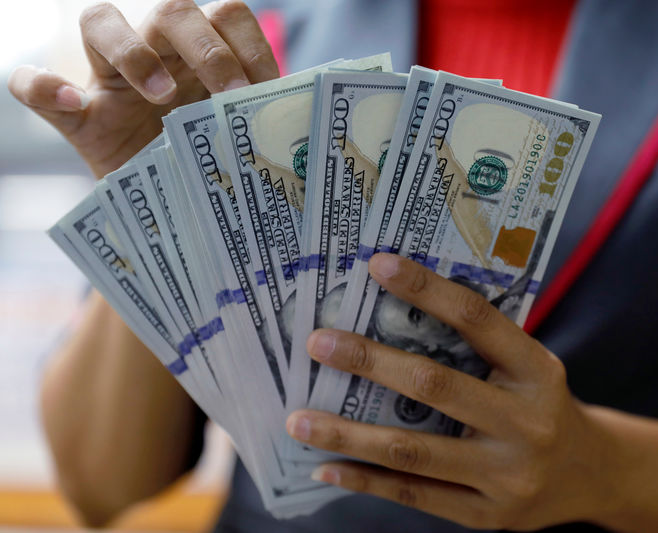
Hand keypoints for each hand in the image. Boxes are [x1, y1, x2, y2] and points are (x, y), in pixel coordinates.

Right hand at [7, 0, 277, 178]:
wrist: (161, 201)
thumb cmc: (205, 163)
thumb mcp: (236, 143)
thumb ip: (258, 125)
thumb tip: (304, 129)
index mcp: (202, 55)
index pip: (227, 16)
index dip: (250, 45)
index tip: (266, 91)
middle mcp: (155, 52)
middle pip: (172, 10)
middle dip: (207, 49)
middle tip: (229, 95)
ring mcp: (108, 78)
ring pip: (100, 20)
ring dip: (133, 51)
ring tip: (160, 95)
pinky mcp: (74, 114)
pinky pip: (31, 84)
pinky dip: (41, 86)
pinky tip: (67, 100)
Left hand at [287, 253, 618, 530]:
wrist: (592, 475)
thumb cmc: (544, 405)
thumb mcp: (530, 367)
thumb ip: (479, 348)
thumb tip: (392, 316)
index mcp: (536, 371)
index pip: (476, 319)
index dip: (426, 289)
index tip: (376, 265)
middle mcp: (525, 422)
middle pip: (434, 386)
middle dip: (369, 361)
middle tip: (318, 343)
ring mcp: (506, 474)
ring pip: (412, 451)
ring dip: (347, 434)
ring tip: (298, 419)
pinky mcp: (487, 515)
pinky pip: (416, 496)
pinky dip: (365, 481)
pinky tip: (326, 468)